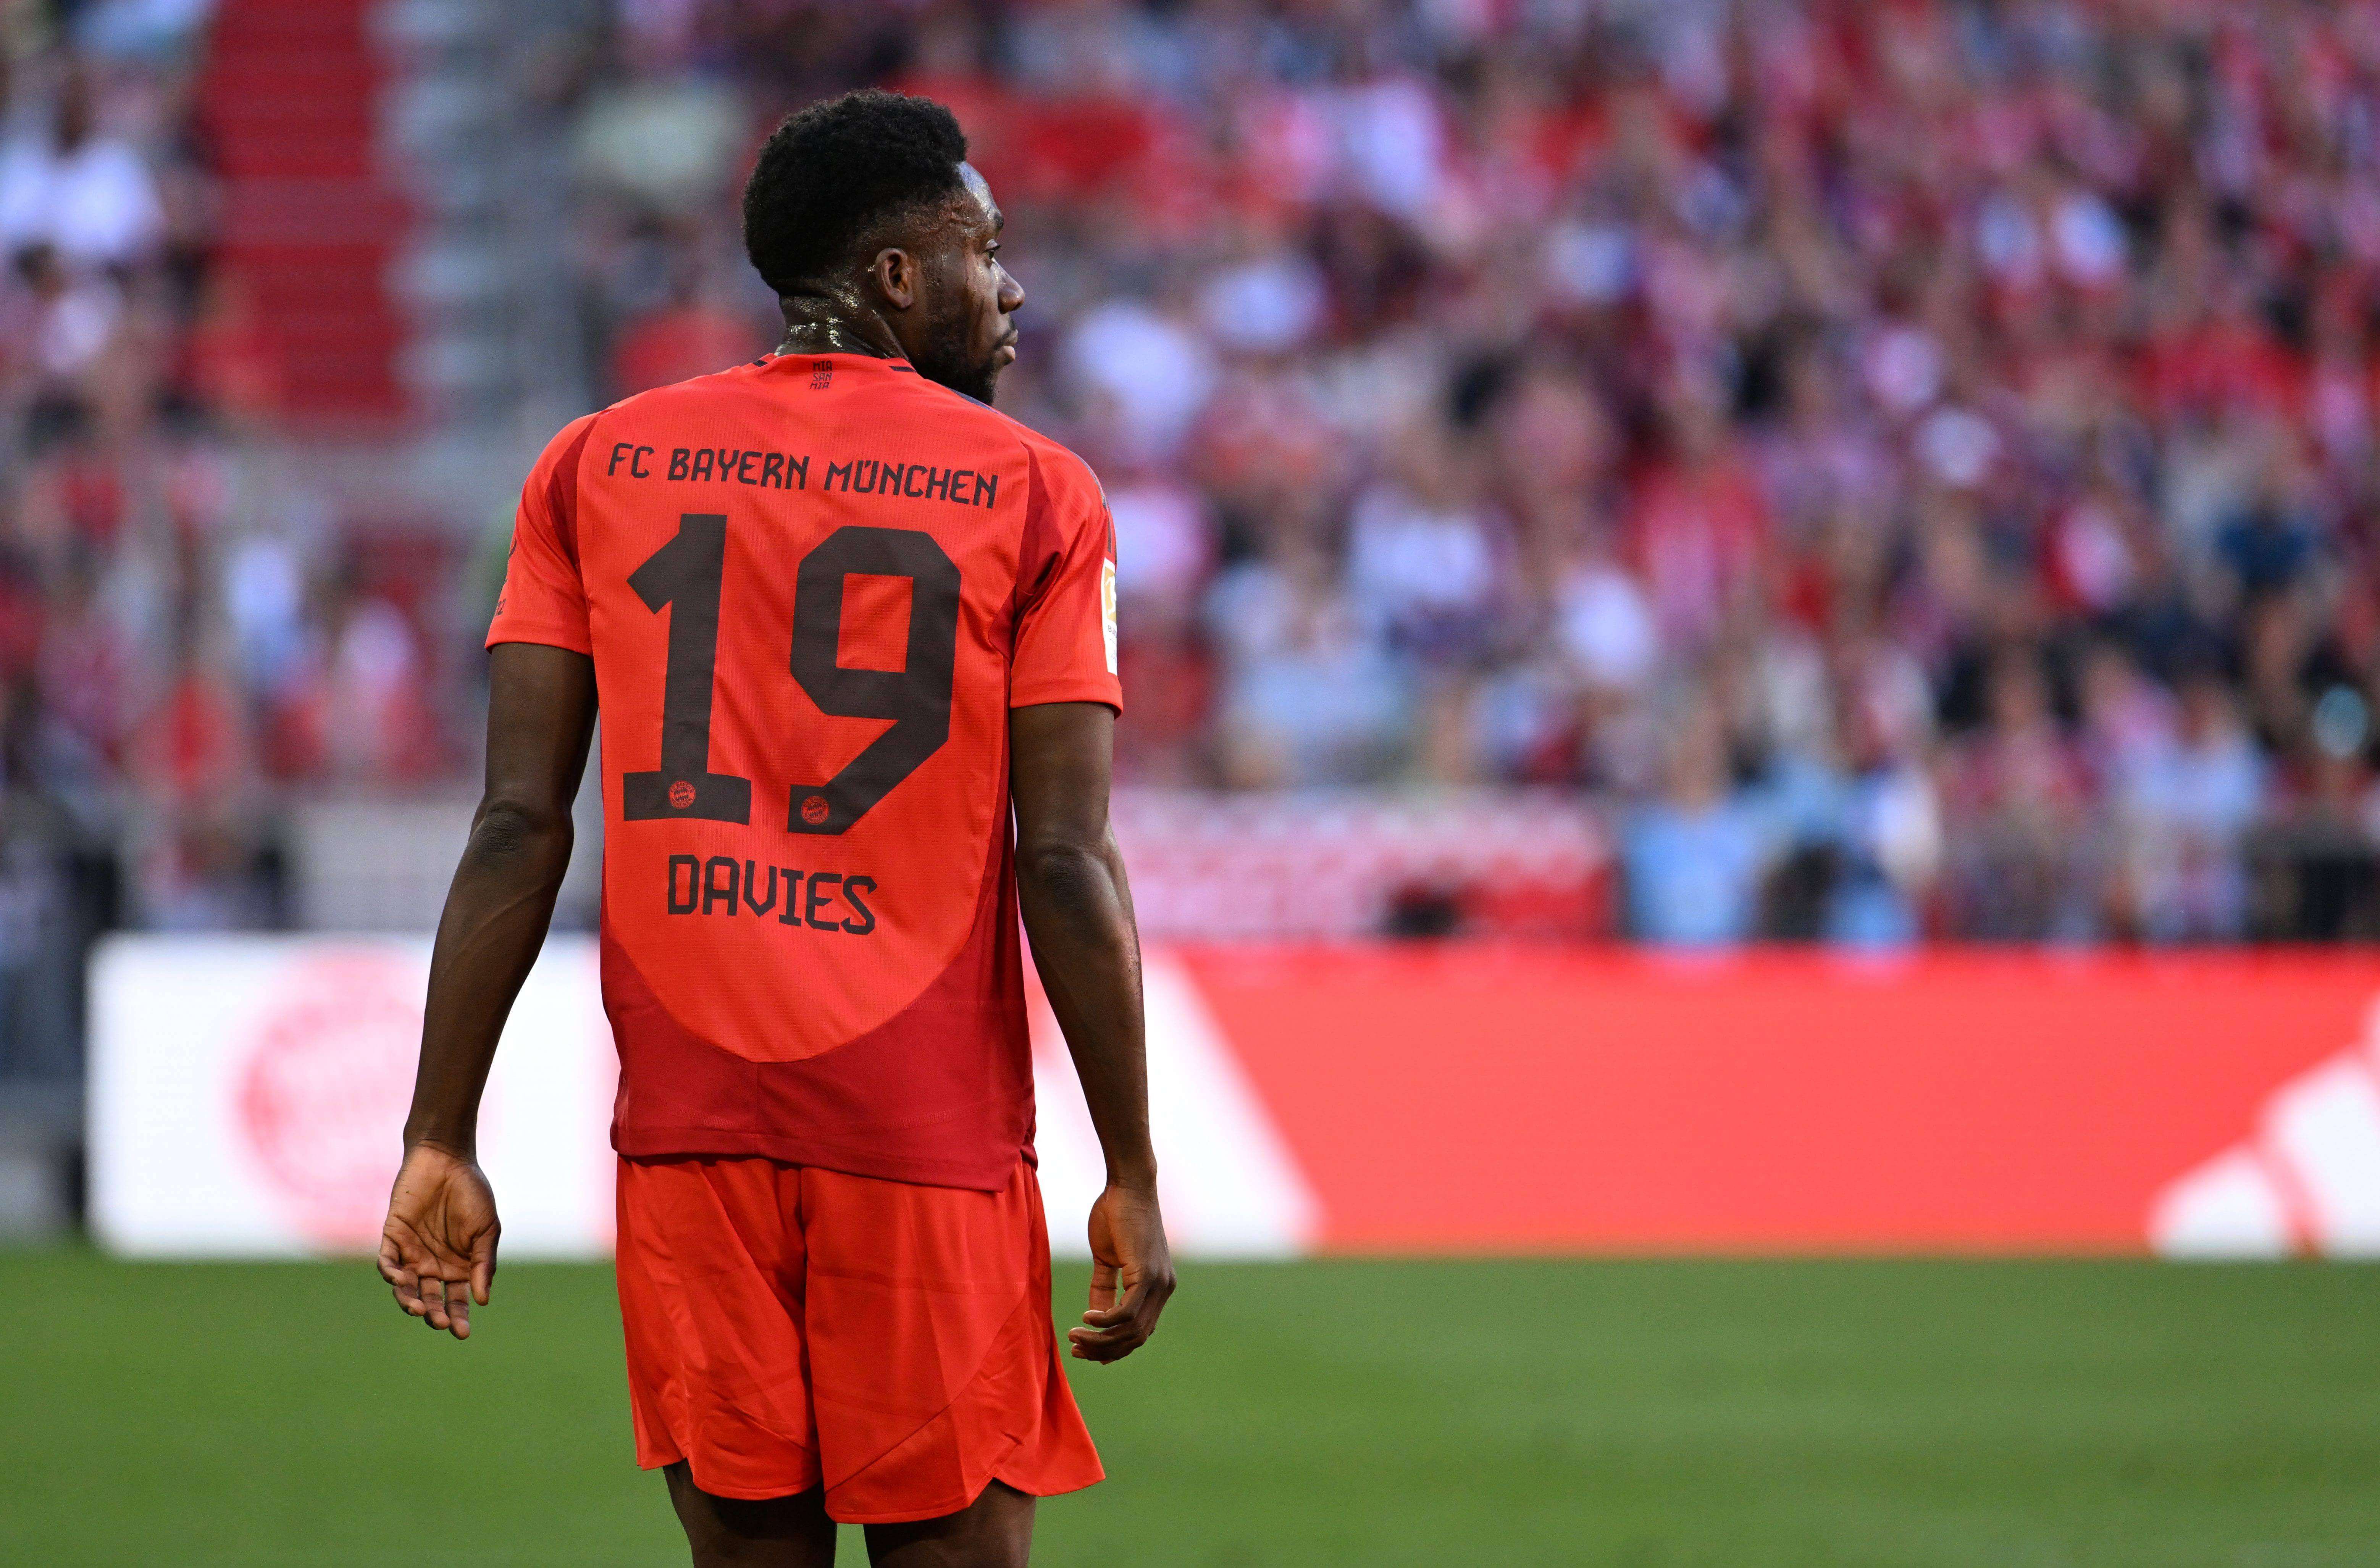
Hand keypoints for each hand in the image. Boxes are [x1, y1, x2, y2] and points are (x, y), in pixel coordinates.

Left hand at [377, 1142, 499, 1339]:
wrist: (447, 1160)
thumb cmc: (472, 1192)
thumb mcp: (487, 1230)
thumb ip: (482, 1263)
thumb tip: (482, 1299)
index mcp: (459, 1266)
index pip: (457, 1300)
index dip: (458, 1317)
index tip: (461, 1333)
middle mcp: (433, 1265)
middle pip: (430, 1299)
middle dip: (434, 1314)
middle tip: (439, 1322)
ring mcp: (412, 1253)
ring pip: (406, 1287)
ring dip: (409, 1300)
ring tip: (417, 1308)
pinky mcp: (393, 1237)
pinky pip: (387, 1263)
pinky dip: (391, 1274)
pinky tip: (400, 1279)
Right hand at [1068, 1181, 1173, 1363]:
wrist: (1128, 1186)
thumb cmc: (1116, 1216)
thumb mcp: (1108, 1259)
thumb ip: (1104, 1288)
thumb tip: (1094, 1318)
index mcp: (1158, 1287)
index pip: (1140, 1331)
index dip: (1115, 1348)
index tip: (1089, 1352)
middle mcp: (1164, 1289)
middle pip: (1136, 1337)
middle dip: (1104, 1349)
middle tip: (1076, 1349)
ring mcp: (1159, 1283)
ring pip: (1131, 1329)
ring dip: (1100, 1339)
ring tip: (1075, 1337)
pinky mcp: (1147, 1274)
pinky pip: (1127, 1312)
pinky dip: (1105, 1321)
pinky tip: (1086, 1318)